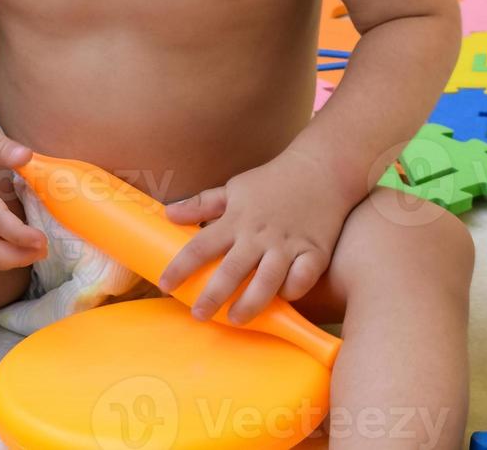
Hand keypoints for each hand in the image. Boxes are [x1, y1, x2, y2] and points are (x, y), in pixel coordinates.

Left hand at [157, 147, 354, 325]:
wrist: (321, 168)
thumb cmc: (273, 180)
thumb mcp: (234, 187)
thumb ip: (202, 204)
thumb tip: (168, 214)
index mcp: (236, 219)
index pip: (200, 246)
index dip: (180, 267)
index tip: (164, 285)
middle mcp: (259, 234)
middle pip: (231, 270)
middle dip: (213, 295)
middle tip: (198, 314)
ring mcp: (288, 244)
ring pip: (267, 282)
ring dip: (250, 304)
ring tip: (235, 319)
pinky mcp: (314, 251)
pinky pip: (302, 279)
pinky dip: (292, 291)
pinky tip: (282, 298)